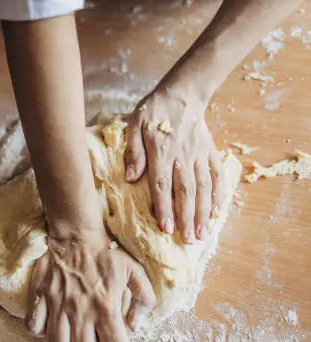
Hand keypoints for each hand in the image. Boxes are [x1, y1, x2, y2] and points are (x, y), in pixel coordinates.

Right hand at [25, 230, 155, 341]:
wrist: (76, 234)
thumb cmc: (107, 254)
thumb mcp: (135, 272)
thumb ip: (144, 300)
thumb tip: (135, 326)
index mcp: (107, 307)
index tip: (112, 335)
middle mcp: (81, 310)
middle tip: (88, 333)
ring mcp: (57, 304)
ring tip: (69, 330)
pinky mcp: (39, 296)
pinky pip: (33, 327)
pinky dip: (41, 329)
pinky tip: (51, 320)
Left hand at [124, 87, 225, 242]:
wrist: (183, 93)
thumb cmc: (153, 111)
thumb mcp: (134, 125)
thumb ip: (133, 151)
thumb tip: (130, 178)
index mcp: (161, 152)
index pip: (162, 185)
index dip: (164, 208)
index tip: (166, 228)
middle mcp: (182, 156)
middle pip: (186, 192)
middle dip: (186, 218)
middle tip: (187, 240)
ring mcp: (199, 155)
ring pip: (203, 187)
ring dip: (202, 212)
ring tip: (201, 233)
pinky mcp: (210, 152)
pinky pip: (216, 176)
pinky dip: (218, 196)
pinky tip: (216, 213)